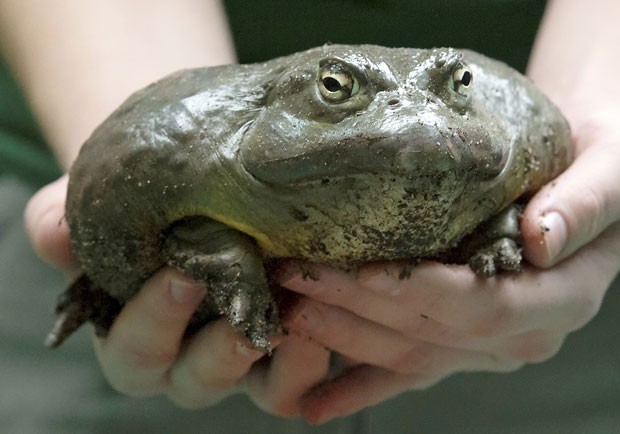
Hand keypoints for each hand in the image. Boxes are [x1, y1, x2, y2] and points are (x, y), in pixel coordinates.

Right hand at [24, 176, 329, 416]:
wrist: (197, 197)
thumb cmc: (144, 208)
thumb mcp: (100, 206)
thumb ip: (64, 221)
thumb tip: (54, 235)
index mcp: (138, 337)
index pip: (135, 350)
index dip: (153, 321)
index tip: (179, 276)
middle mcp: (191, 358)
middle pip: (199, 381)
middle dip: (219, 352)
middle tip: (242, 315)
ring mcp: (246, 358)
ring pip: (263, 390)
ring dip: (284, 365)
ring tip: (303, 324)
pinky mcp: (291, 349)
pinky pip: (308, 374)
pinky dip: (320, 357)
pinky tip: (333, 309)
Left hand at [279, 108, 619, 423]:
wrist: (583, 175)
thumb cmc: (600, 166)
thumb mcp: (610, 173)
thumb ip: (583, 205)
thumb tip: (544, 238)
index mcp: (562, 297)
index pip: (483, 305)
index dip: (421, 292)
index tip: (363, 272)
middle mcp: (523, 332)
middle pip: (430, 331)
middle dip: (358, 308)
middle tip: (295, 279)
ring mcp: (488, 345)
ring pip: (407, 353)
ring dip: (344, 339)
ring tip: (286, 316)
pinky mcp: (459, 342)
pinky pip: (406, 371)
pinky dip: (359, 386)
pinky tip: (314, 403)